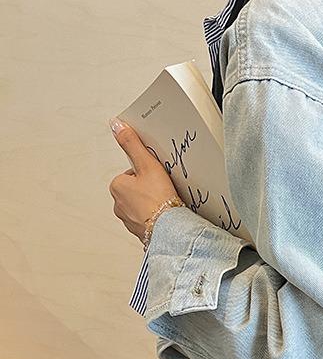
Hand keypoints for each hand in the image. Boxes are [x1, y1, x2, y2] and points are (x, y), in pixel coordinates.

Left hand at [108, 117, 179, 242]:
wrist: (171, 229)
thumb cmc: (160, 199)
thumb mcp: (147, 165)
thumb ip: (132, 144)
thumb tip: (116, 125)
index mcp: (116, 187)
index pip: (132, 174)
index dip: (148, 174)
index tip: (157, 179)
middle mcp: (118, 205)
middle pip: (136, 190)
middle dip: (148, 190)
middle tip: (163, 191)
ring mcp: (128, 221)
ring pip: (142, 207)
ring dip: (152, 205)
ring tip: (166, 205)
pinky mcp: (140, 233)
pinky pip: (148, 222)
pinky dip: (156, 219)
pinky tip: (166, 217)